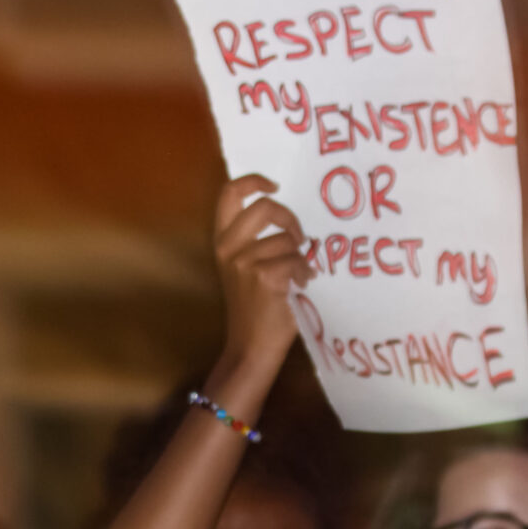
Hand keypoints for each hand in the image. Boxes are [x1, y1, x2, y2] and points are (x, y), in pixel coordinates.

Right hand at [213, 173, 307, 366]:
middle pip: (264, 207)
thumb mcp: (243, 270)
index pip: (228, 195)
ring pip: (288, 242)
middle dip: (289, 218)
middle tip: (298, 237)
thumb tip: (290, 224)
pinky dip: (305, 274)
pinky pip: (298, 262)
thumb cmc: (254, 309)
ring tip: (297, 279)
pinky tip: (300, 288)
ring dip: (300, 259)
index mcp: (222, 243)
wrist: (251, 347)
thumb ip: (256, 243)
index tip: (273, 185)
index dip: (252, 181)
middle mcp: (229, 249)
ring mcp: (245, 263)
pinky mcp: (265, 277)